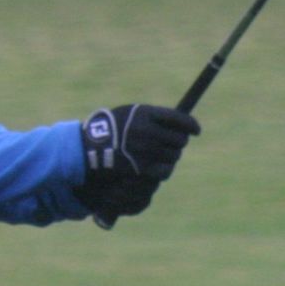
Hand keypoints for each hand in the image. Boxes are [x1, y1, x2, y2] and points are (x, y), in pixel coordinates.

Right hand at [73, 104, 199, 225]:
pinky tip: (160, 166)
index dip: (191, 125)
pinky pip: (165, 171)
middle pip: (179, 139)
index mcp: (146, 114)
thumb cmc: (112, 128)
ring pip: (174, 156)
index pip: (179, 119)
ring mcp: (145, 151)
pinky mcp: (141, 168)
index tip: (196, 130)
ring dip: (172, 156)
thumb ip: (153, 117)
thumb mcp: (130, 114)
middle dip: (180, 142)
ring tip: (165, 154)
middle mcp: (147, 131)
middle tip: (176, 143)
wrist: (88, 149)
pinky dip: (164, 169)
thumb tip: (181, 124)